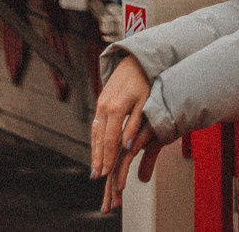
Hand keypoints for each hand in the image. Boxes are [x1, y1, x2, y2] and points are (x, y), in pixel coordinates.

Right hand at [91, 54, 150, 181]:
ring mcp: (100, 103)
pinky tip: (96, 149)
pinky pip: (96, 124)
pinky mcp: (100, 101)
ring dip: (94, 151)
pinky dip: (95, 139)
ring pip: (95, 132)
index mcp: (116, 108)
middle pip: (99, 138)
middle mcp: (104, 106)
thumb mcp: (144, 103)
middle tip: (96, 177)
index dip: (108, 158)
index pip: (110, 139)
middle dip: (98, 158)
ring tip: (94, 168)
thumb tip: (127, 147)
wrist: (135, 61)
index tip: (106, 174)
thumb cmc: (145, 82)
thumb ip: (134, 125)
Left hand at [101, 119, 164, 213]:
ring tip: (112, 203)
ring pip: (117, 167)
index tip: (109, 202)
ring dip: (114, 187)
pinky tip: (120, 187)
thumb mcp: (154, 146)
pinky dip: (122, 174)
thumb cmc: (163, 122)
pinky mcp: (137, 137)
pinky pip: (126, 159)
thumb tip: (142, 179)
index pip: (114, 166)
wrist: (173, 106)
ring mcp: (129, 138)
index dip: (111, 185)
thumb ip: (147, 161)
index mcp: (125, 141)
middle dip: (109, 190)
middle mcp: (124, 140)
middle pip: (112, 168)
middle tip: (106, 208)